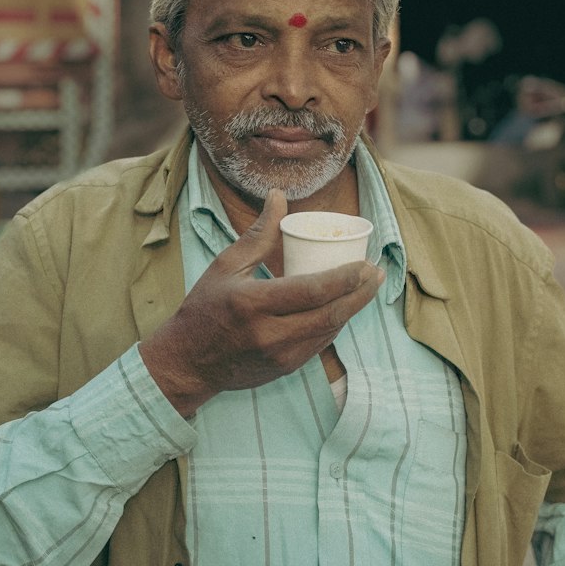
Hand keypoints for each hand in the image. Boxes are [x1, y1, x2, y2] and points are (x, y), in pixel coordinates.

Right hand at [140, 190, 383, 416]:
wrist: (188, 362)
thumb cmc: (205, 308)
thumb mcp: (226, 266)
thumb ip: (259, 234)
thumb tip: (279, 196)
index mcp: (253, 303)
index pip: (311, 291)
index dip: (345, 278)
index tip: (366, 264)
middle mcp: (269, 334)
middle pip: (329, 313)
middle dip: (360, 293)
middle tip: (376, 273)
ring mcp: (280, 356)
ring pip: (329, 331)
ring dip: (352, 309)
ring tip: (368, 287)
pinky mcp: (285, 369)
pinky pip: (320, 344)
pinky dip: (335, 324)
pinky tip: (345, 308)